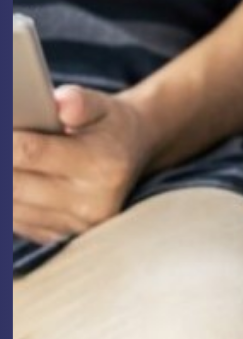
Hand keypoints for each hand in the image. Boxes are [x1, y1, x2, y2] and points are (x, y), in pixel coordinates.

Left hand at [12, 86, 154, 244]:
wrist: (132, 157)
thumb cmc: (110, 127)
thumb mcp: (102, 105)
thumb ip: (80, 101)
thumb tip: (61, 105)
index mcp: (104, 165)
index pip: (30, 152)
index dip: (3, 139)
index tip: (1, 122)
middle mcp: (93, 202)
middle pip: (12, 184)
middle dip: (1, 162)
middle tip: (4, 143)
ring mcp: (77, 225)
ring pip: (9, 205)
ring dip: (3, 181)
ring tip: (12, 160)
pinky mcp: (62, 237)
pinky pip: (15, 221)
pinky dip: (7, 200)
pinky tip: (15, 179)